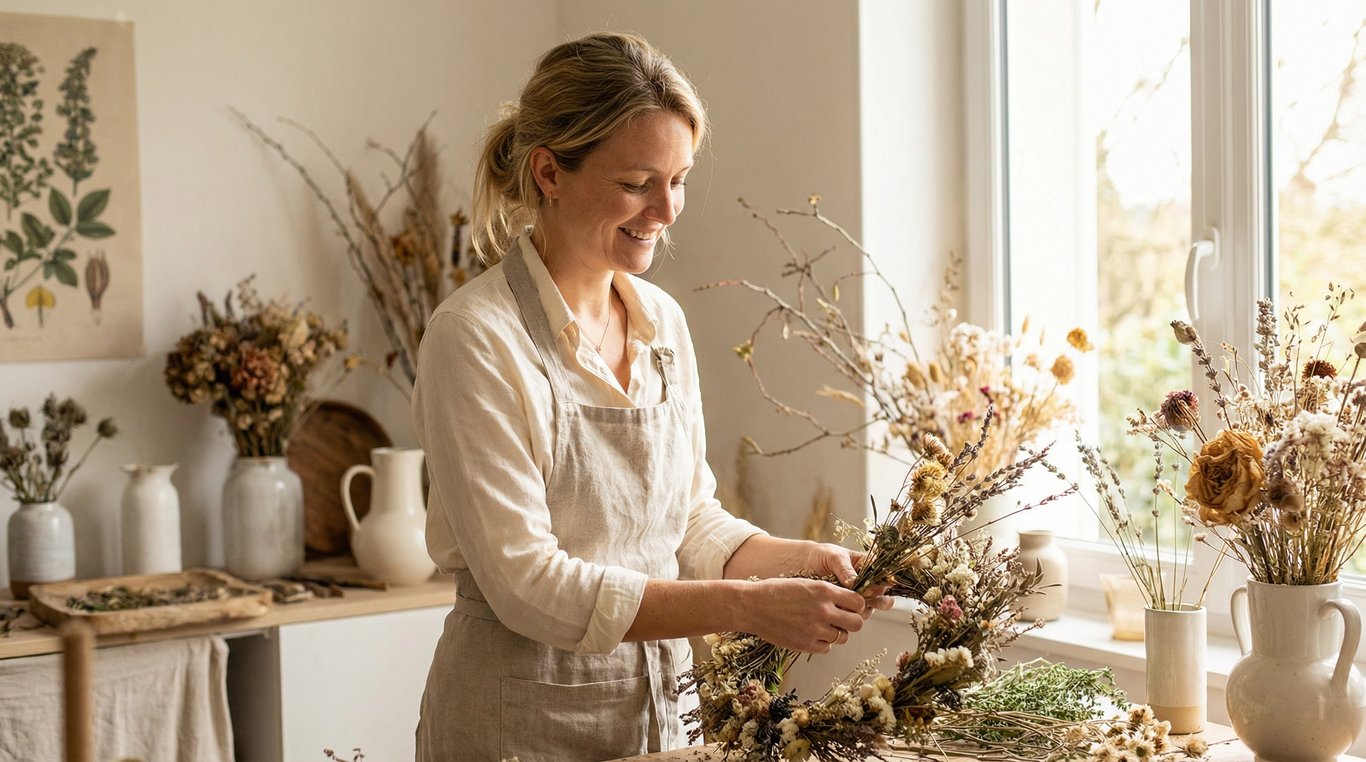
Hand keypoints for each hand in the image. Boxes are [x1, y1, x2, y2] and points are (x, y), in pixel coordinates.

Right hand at [743, 577, 867, 653]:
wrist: (753, 606)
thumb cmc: (778, 592)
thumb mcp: (807, 584)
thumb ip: (829, 593)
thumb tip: (851, 604)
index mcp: (825, 591)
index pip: (859, 603)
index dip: (857, 606)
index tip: (850, 607)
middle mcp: (823, 610)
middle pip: (857, 624)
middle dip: (852, 622)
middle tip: (842, 620)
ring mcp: (815, 629)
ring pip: (843, 637)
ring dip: (836, 633)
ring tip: (821, 626)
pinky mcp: (806, 644)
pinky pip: (827, 648)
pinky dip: (822, 643)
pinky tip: (810, 634)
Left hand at [801, 543, 895, 619]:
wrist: (802, 564)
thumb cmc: (821, 555)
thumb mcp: (834, 557)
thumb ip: (845, 569)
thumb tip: (854, 583)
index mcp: (868, 566)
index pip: (883, 578)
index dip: (880, 585)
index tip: (870, 588)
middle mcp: (866, 583)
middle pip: (880, 596)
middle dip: (876, 601)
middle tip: (865, 600)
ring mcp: (857, 597)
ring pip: (868, 608)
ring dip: (862, 610)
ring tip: (848, 606)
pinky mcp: (845, 607)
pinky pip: (853, 615)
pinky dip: (850, 616)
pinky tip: (841, 613)